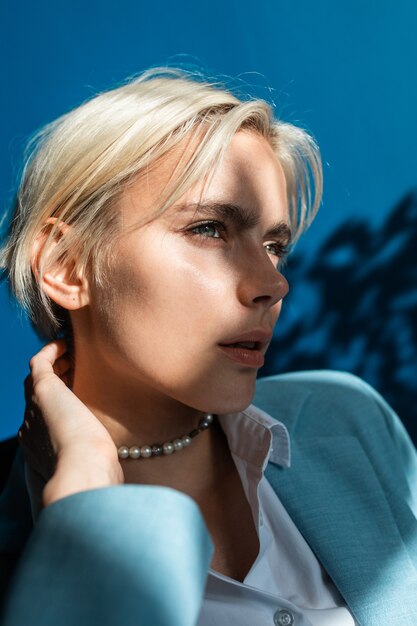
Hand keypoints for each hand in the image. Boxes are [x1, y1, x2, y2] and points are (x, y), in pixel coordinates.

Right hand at [19, 339, 123, 506]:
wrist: (83, 473)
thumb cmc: (96, 477)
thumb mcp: (97, 472)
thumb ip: (101, 469)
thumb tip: (118, 477)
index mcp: (43, 449)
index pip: (47, 420)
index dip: (60, 404)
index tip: (79, 393)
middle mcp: (32, 427)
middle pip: (39, 396)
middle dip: (56, 381)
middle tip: (75, 367)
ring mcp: (34, 408)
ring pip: (38, 378)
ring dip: (54, 364)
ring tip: (72, 353)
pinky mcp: (42, 390)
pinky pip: (38, 363)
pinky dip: (49, 351)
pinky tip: (65, 344)